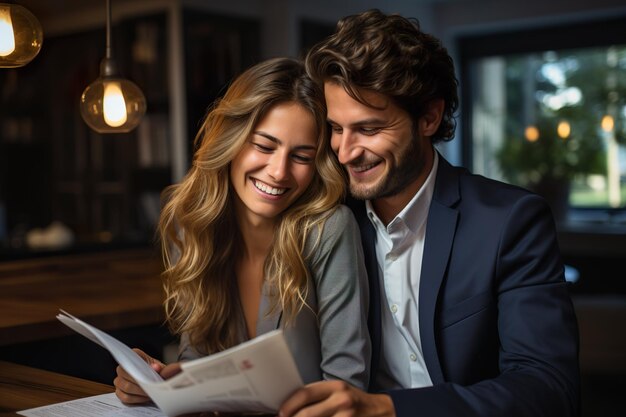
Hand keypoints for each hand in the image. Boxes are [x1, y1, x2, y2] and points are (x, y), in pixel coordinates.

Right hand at [114, 348, 180, 403]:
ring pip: (126, 386)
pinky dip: (136, 399)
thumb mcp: (162, 369)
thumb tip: (156, 367)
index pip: (131, 355)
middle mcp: (123, 367)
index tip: (147, 370)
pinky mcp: (119, 392)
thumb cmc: (157, 373)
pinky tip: (145, 398)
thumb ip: (160, 367)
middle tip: (151, 386)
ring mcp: (119, 380)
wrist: (156, 383)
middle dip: (140, 382)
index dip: (138, 362)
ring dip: (139, 391)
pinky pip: (125, 397)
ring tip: (150, 393)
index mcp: (135, 356)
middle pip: (126, 373)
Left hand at [279, 380, 394, 416]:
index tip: (281, 413)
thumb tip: (290, 406)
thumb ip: (318, 396)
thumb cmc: (355, 402)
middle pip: (307, 414)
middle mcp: (341, 400)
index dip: (290, 404)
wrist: (382, 411)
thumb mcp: (338, 392)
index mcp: (335, 387)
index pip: (305, 393)